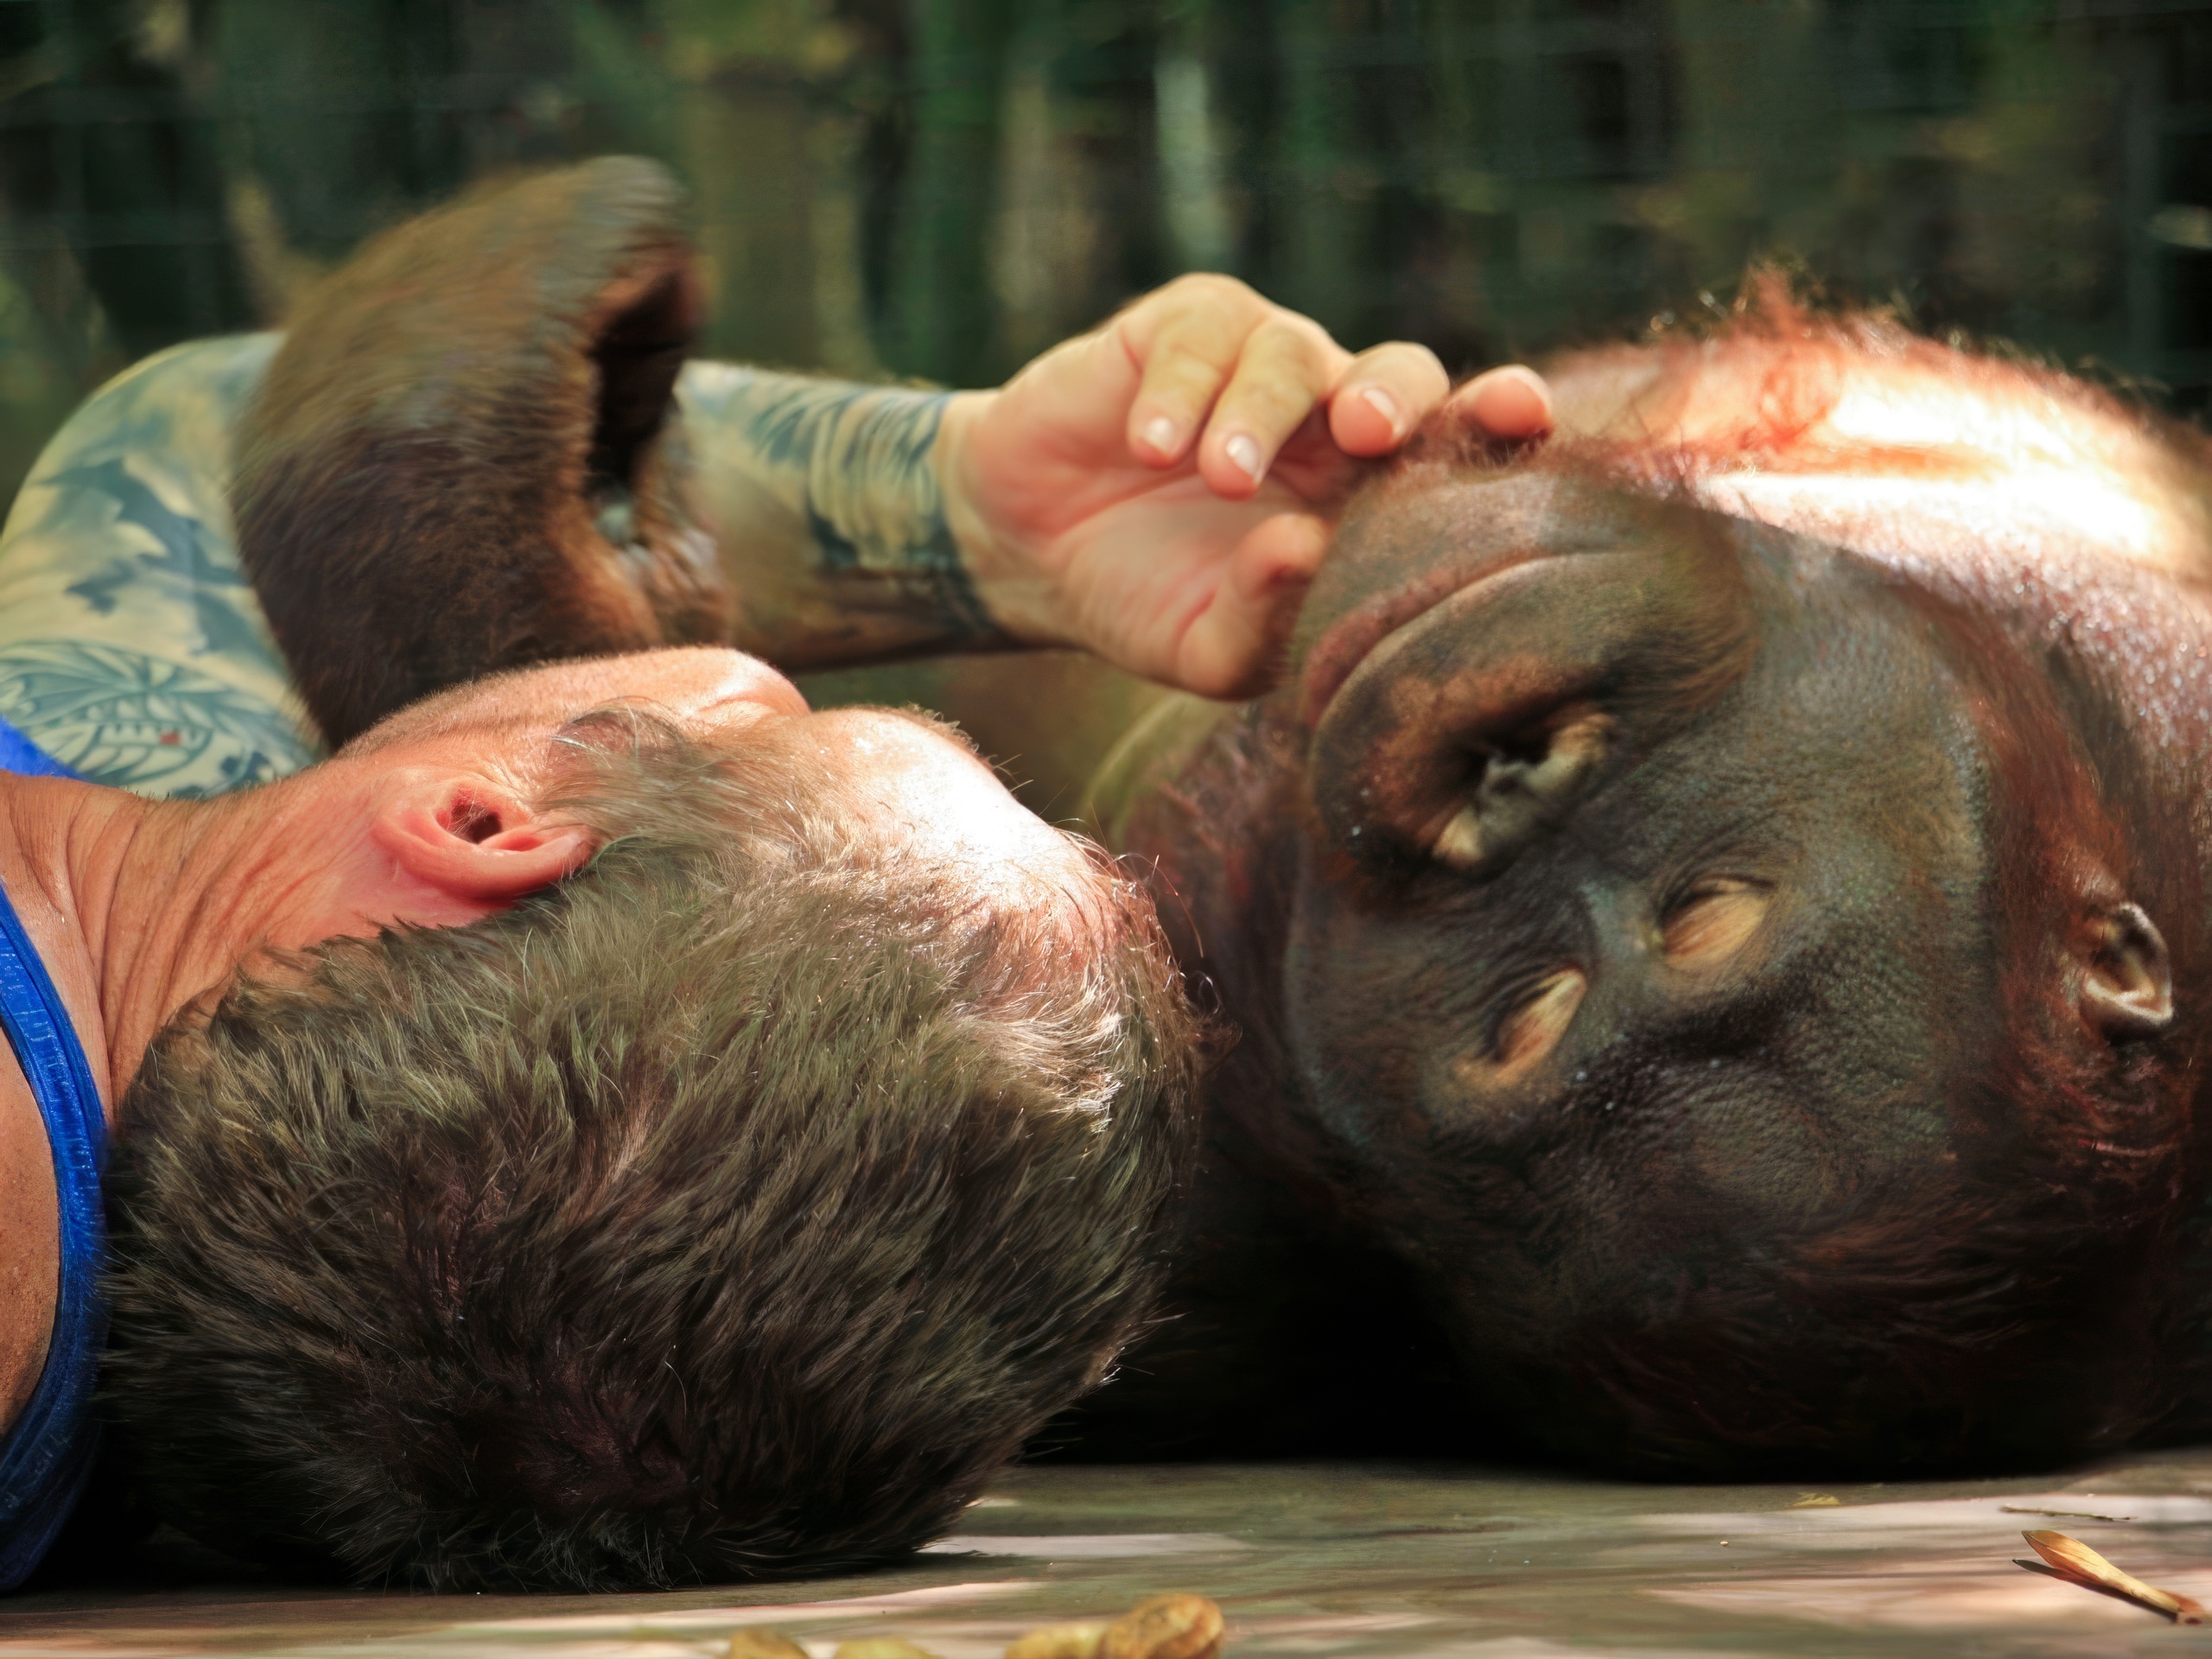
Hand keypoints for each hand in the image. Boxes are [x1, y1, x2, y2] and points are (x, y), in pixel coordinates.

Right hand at [938, 273, 1552, 697]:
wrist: (1029, 549)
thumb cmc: (1147, 597)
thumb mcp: (1204, 646)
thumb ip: (1261, 618)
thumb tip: (1303, 555)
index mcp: (1364, 496)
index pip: (1452, 452)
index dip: (1494, 427)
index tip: (1524, 416)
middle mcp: (1329, 417)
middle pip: (1401, 373)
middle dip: (1396, 395)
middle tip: (1363, 433)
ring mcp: (1258, 363)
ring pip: (1293, 353)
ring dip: (1260, 415)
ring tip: (1220, 478)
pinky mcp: (1182, 327)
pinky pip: (1204, 335)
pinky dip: (1182, 389)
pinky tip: (1149, 447)